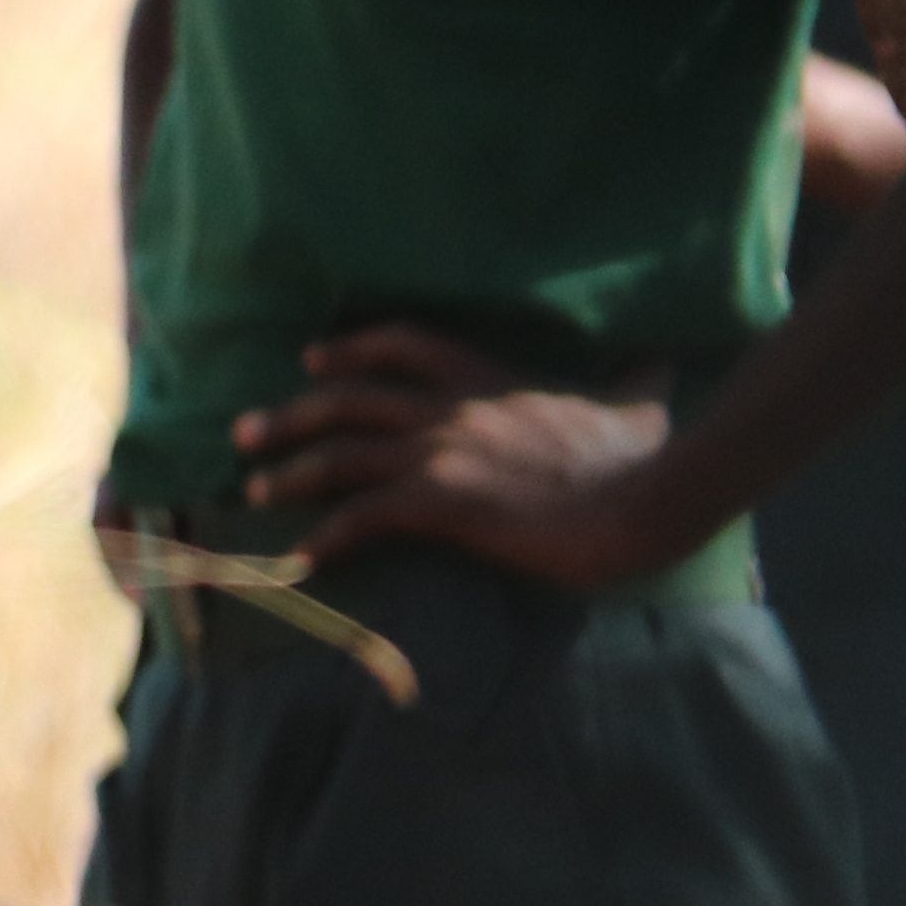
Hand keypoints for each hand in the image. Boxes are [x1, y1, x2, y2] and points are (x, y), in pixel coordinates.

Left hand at [235, 324, 687, 588]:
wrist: (647, 499)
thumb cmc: (646, 457)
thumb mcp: (635, 401)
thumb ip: (631, 380)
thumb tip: (662, 362)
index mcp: (489, 378)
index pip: (403, 342)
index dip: (351, 348)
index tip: (312, 358)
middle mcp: (453, 407)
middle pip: (348, 398)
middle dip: (290, 415)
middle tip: (243, 432)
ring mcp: (444, 452)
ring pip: (342, 454)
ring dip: (290, 472)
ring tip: (255, 492)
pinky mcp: (444, 502)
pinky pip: (362, 517)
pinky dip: (323, 539)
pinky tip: (296, 563)